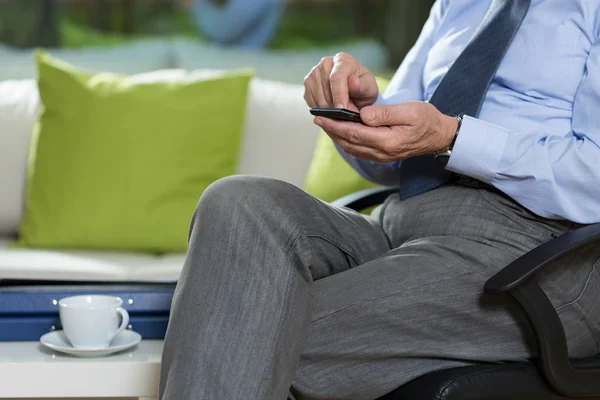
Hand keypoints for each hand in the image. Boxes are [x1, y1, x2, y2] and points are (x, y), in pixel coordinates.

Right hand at [303, 52, 378, 110]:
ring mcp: (314, 73)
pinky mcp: (308, 85)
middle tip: (345, 116)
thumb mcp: (369, 89)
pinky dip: (321, 110)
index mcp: (342, 60)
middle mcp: (325, 63)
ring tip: (340, 115)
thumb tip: (353, 81)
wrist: (354, 92)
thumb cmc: (363, 89)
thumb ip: (363, 86)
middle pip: (325, 89)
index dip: (339, 95)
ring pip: (317, 97)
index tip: (342, 108)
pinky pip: (311, 102)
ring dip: (328, 110)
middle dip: (335, 106)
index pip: (336, 77)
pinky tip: (331, 111)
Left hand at [314, 102, 458, 161]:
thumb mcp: (410, 112)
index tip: (321, 116)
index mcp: (387, 140)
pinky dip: (346, 140)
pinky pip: (358, 149)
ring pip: (351, 147)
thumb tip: (363, 114)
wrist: (439, 137)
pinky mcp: (381, 155)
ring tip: (324, 123)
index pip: (354, 133)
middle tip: (317, 118)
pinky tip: (340, 132)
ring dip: (336, 136)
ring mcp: (381, 155)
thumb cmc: (426, 120)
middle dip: (331, 130)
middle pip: (349, 142)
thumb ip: (385, 114)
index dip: (335, 125)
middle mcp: (381, 152)